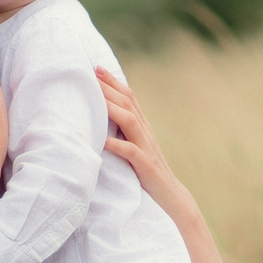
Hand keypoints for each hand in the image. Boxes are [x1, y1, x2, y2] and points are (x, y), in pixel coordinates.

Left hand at [94, 66, 189, 212]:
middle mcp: (145, 132)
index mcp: (143, 126)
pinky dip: (117, 145)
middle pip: (128, 103)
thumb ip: (125, 130)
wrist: (170, 195)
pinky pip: (131, 152)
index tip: (97, 68)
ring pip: (130, 121)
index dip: (114, 81)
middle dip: (109, 87)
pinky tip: (103, 140)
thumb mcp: (137, 145)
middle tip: (91, 73)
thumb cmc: (148, 171)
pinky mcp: (145, 165)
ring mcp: (146, 147)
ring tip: (95, 97)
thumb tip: (105, 117)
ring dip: (112, 108)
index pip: (129, 97)